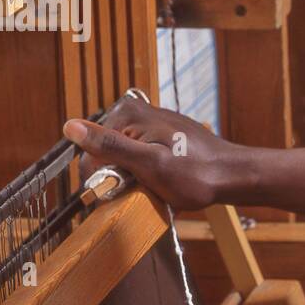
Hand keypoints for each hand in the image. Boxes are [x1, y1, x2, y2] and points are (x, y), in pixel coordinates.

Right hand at [63, 95, 238, 210]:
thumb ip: (110, 146)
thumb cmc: (196, 174)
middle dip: (122, 178)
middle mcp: (135, 112)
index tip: (127, 193)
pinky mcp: (161, 135)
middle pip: (107, 155)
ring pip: (123, 159)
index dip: (105, 180)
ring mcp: (149, 123)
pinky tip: (165, 181)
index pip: (91, 153)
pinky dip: (148, 174)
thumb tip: (70, 126)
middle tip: (148, 189)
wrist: (234, 175)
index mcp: (127, 114)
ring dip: (135, 179)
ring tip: (159, 186)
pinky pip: (140, 158)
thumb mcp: (149, 164)